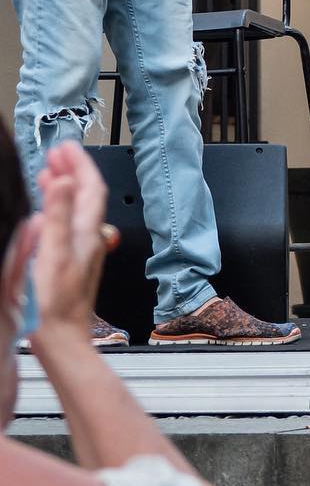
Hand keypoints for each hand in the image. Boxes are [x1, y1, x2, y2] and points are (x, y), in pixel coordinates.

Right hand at [28, 141, 111, 345]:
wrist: (61, 339)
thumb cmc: (56, 304)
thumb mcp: (53, 254)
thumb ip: (58, 217)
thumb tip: (64, 181)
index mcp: (86, 232)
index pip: (90, 187)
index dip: (80, 163)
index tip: (67, 146)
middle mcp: (88, 237)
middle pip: (84, 195)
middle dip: (72, 170)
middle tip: (56, 153)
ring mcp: (80, 249)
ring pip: (74, 209)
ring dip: (63, 188)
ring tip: (46, 173)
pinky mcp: (69, 262)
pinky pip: (65, 225)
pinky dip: (55, 210)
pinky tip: (42, 214)